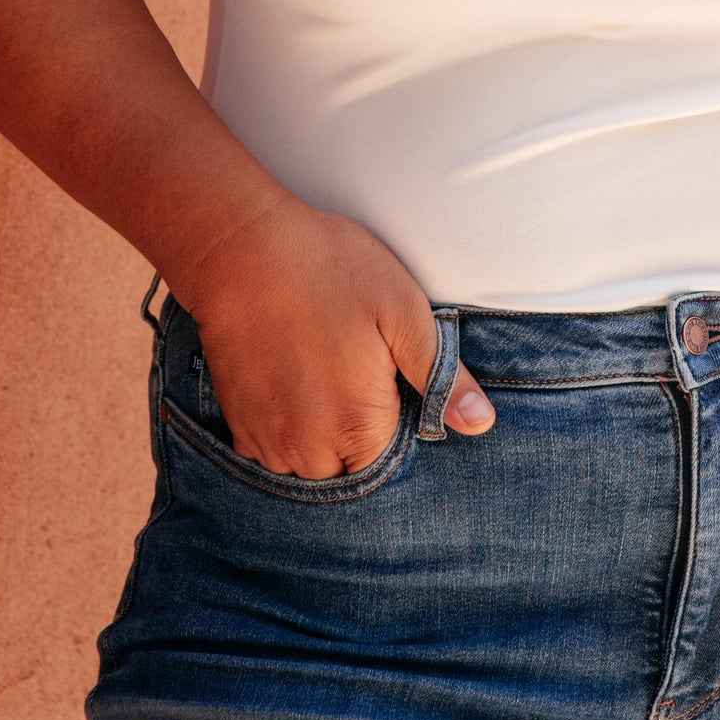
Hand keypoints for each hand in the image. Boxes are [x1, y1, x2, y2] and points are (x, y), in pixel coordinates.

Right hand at [173, 192, 495, 477]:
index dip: (398, 421)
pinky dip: (290, 426)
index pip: (395, 462)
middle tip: (355, 368)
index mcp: (356, 427)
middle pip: (351, 470)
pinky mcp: (238, 425)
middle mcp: (306, 450)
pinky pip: (276, 450)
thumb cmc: (328, 269)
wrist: (240, 249)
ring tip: (324, 369)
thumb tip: (481, 424)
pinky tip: (294, 377)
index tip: (387, 379)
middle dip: (361, 434)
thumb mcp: (402, 309)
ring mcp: (266, 441)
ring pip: (311, 464)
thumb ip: (441, 376)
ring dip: (324, 435)